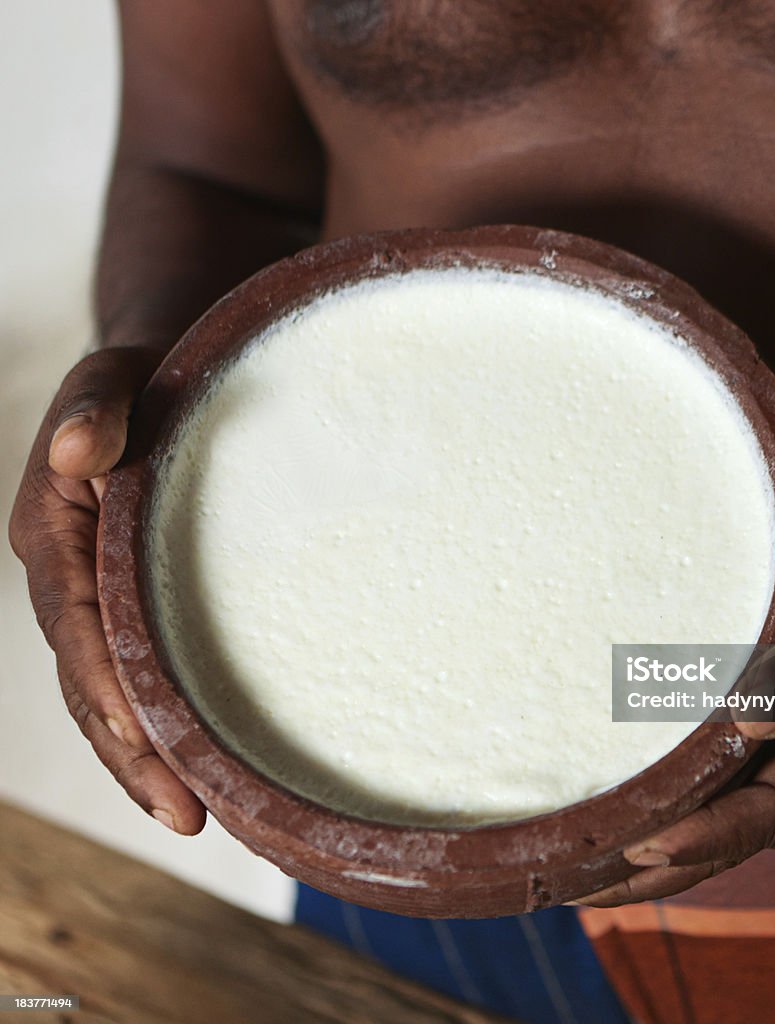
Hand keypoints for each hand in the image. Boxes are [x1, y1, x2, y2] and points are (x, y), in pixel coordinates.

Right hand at [8, 347, 205, 834]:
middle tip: (187, 815)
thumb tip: (76, 454)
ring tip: (198, 816)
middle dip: (131, 751)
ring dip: (148, 757)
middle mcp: (68, 578)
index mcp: (53, 533)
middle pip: (90, 680)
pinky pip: (142, 672)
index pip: (76, 623)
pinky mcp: (136, 603)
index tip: (143, 737)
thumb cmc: (141, 378)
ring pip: (113, 691)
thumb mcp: (113, 378)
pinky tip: (206, 763)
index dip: (104, 682)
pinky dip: (165, 723)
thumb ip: (91, 411)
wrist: (159, 378)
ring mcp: (100, 598)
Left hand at [579, 459, 774, 905]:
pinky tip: (616, 741)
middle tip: (583, 882)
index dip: (710, 840)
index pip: (773, 811)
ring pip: (716, 772)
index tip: (637, 856)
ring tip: (586, 833)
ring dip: (657, 807)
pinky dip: (663, 737)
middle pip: (734, 815)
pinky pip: (706, 710)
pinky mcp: (759, 657)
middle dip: (665, 857)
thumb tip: (749, 728)